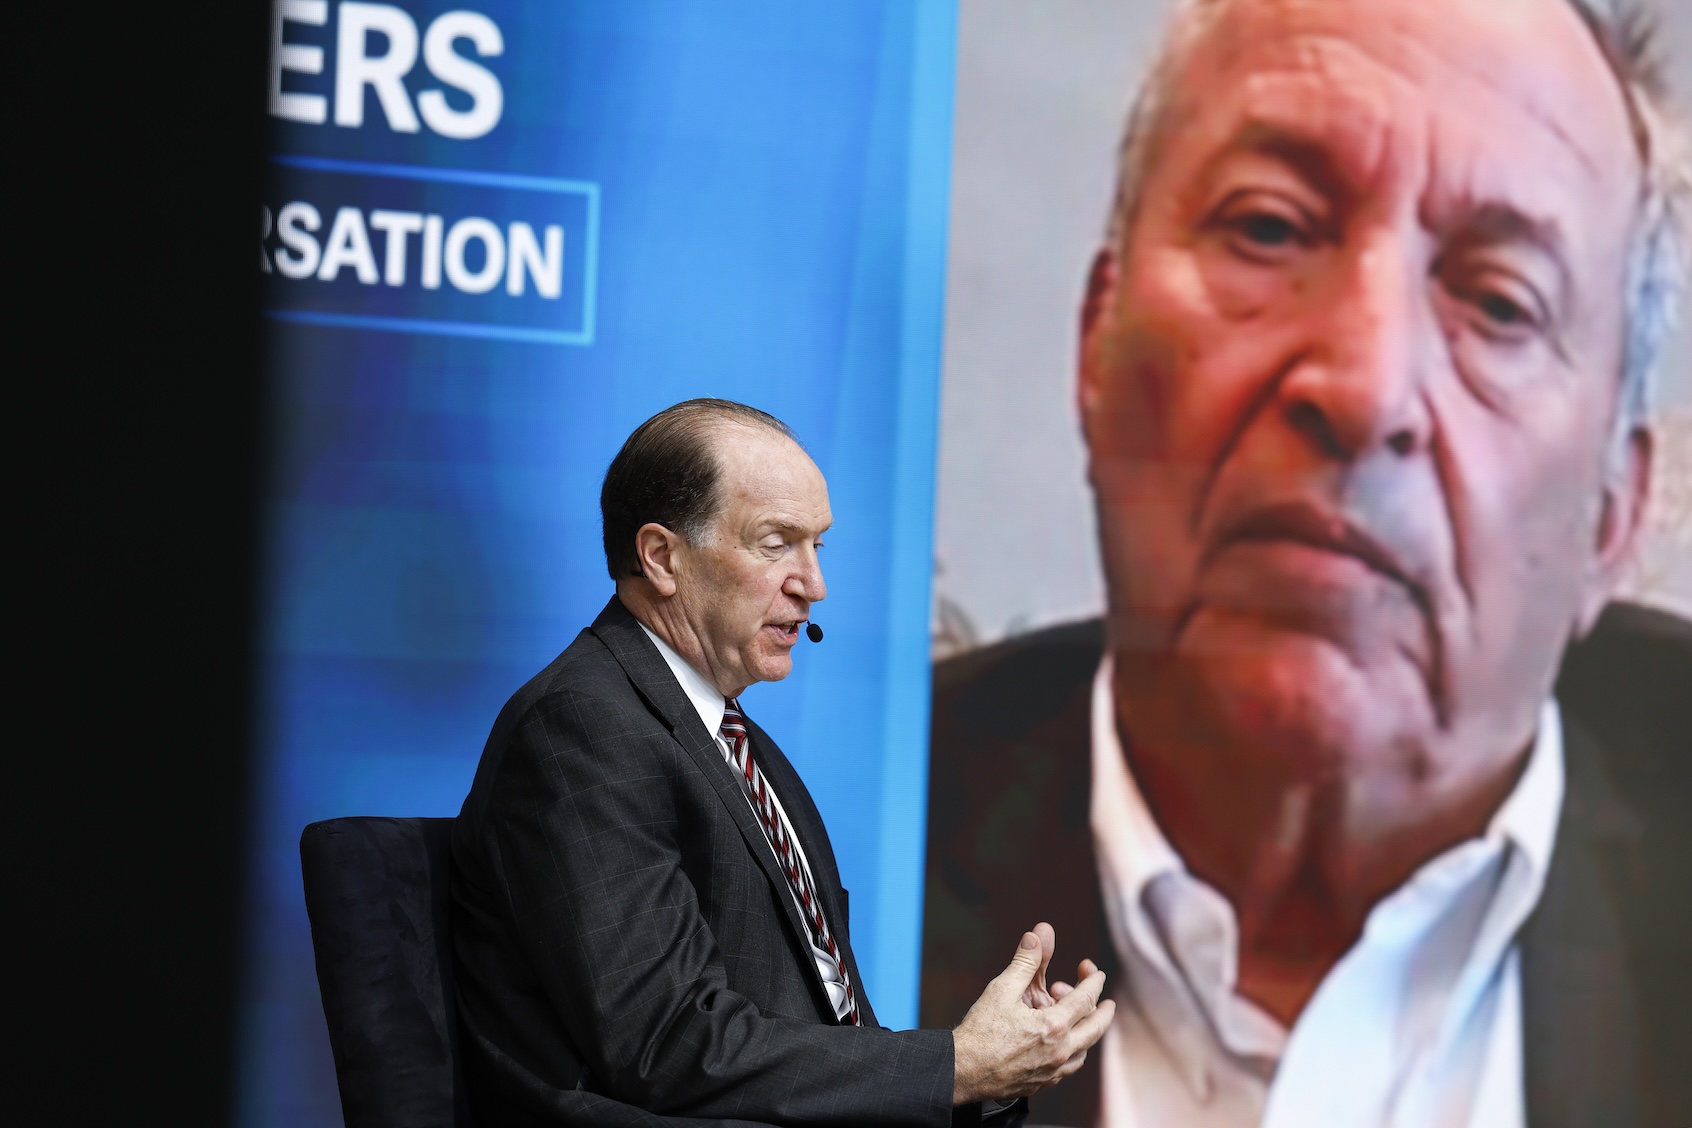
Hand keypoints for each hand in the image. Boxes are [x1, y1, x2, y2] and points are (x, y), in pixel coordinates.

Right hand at [951, 923, 1115, 1104]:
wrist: (963, 1071)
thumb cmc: (980, 1031)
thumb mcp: (1003, 989)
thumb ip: (1026, 960)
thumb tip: (1040, 933)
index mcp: (1054, 1026)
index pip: (1085, 999)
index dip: (1093, 982)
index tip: (1096, 972)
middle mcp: (1060, 1051)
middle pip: (1095, 1028)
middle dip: (1103, 1012)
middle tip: (1107, 1002)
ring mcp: (1054, 1071)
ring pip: (1084, 1050)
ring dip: (1088, 1032)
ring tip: (1082, 1020)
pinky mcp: (1044, 1083)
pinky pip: (1070, 1066)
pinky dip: (1074, 1051)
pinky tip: (1064, 1043)